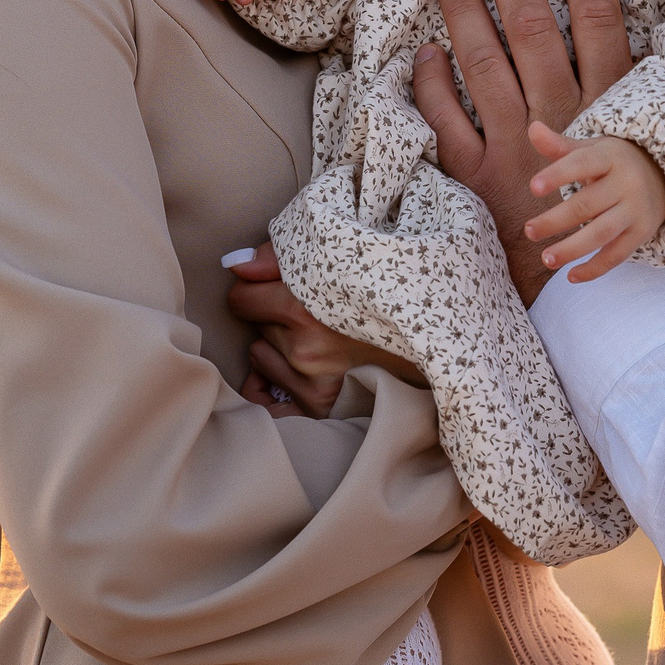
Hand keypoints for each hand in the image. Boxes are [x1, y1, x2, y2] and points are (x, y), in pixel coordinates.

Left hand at [222, 242, 420, 417]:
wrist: (430, 338)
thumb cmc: (382, 291)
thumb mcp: (337, 259)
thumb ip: (277, 257)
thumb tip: (234, 264)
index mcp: (304, 307)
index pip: (241, 297)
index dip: (255, 288)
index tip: (274, 286)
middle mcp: (305, 348)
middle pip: (254, 326)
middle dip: (273, 315)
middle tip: (311, 310)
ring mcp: (313, 382)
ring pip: (260, 355)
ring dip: (279, 345)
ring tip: (318, 335)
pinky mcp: (320, 407)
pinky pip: (267, 392)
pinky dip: (277, 380)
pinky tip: (300, 370)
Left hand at [415, 0, 635, 303]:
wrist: (572, 287)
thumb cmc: (607, 210)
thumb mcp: (633, 149)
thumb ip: (631, 96)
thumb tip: (638, 40)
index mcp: (607, 108)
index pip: (599, 20)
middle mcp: (559, 118)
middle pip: (533, 29)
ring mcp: (512, 146)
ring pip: (482, 64)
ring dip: (464, 14)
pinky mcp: (473, 174)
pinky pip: (444, 119)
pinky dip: (431, 83)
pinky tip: (425, 53)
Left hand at [523, 131, 664, 281]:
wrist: (662, 174)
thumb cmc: (612, 161)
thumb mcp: (590, 149)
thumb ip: (559, 146)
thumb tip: (532, 129)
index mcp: (609, 157)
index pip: (581, 164)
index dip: (557, 175)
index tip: (533, 188)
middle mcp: (626, 183)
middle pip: (587, 205)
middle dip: (556, 221)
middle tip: (529, 231)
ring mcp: (636, 210)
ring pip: (602, 233)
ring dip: (572, 249)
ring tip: (546, 259)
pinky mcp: (642, 233)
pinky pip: (618, 255)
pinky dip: (595, 268)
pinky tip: (571, 276)